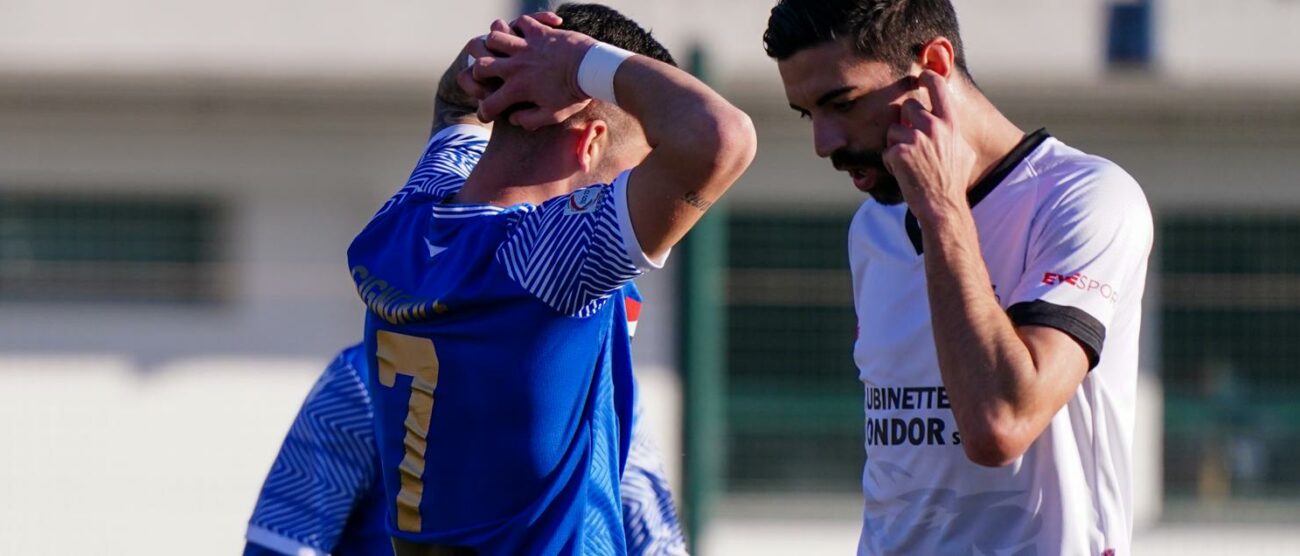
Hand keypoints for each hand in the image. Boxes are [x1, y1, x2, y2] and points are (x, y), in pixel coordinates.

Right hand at [457, 14, 594, 129]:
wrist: (593, 70)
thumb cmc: (575, 95)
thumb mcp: (553, 116)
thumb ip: (529, 120)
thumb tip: (513, 119)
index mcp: (517, 89)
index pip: (489, 104)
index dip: (485, 113)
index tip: (487, 115)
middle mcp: (516, 66)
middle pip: (480, 66)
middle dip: (480, 73)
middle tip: (488, 76)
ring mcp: (526, 46)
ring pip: (494, 37)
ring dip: (495, 44)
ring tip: (502, 50)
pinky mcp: (538, 32)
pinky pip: (521, 21)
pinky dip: (521, 26)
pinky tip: (526, 33)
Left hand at [882, 70, 976, 224]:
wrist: (942, 206)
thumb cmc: (953, 182)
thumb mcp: (963, 153)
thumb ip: (954, 134)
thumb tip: (951, 125)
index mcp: (950, 124)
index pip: (938, 88)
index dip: (928, 78)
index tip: (923, 74)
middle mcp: (933, 127)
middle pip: (907, 107)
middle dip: (905, 122)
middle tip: (913, 144)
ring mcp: (915, 139)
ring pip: (894, 129)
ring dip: (896, 144)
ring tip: (910, 162)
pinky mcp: (899, 152)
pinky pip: (886, 150)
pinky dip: (891, 162)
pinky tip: (904, 173)